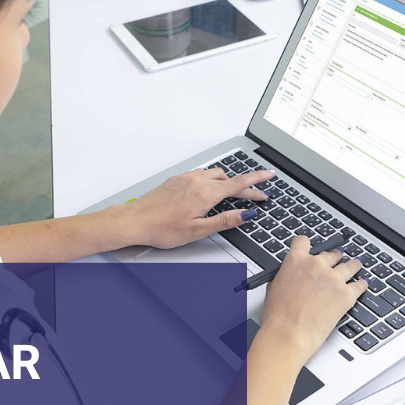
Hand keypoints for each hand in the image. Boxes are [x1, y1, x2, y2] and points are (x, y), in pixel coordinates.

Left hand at [117, 168, 274, 248]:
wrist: (135, 220)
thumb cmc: (162, 228)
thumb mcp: (198, 230)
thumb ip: (224, 220)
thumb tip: (245, 215)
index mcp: (205, 193)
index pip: (238, 184)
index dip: (256, 181)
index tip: (269, 175)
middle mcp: (196, 181)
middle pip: (228, 179)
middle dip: (244, 187)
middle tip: (255, 197)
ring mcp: (185, 178)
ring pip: (214, 175)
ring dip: (227, 182)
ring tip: (233, 194)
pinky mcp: (176, 179)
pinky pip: (200, 174)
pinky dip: (211, 180)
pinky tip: (209, 190)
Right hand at [259, 236, 366, 364]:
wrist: (288, 335)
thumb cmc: (277, 317)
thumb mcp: (274, 287)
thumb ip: (287, 274)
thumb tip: (292, 275)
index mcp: (296, 260)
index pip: (303, 241)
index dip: (307, 245)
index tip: (312, 248)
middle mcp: (316, 265)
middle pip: (331, 254)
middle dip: (333, 258)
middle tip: (335, 262)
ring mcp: (334, 279)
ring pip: (349, 266)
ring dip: (352, 266)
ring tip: (355, 266)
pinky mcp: (346, 294)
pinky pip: (359, 285)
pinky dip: (361, 285)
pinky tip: (361, 285)